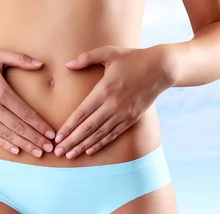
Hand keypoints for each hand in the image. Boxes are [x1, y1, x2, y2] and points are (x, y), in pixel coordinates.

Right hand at [0, 49, 55, 156]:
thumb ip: (20, 59)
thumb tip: (41, 64)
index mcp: (1, 92)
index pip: (25, 113)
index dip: (40, 125)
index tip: (51, 133)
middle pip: (19, 127)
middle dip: (36, 139)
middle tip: (50, 148)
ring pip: (8, 135)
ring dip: (24, 145)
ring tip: (38, 153)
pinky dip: (6, 144)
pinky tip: (17, 151)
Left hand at [54, 45, 173, 158]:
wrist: (161, 68)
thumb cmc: (133, 58)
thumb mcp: (109, 52)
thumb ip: (86, 58)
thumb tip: (67, 65)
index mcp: (104, 90)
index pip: (82, 113)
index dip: (69, 127)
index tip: (58, 137)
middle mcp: (112, 105)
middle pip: (88, 128)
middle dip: (72, 141)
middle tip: (58, 151)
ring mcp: (123, 114)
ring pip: (99, 134)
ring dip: (83, 146)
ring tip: (70, 155)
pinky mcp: (131, 118)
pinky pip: (113, 134)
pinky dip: (101, 143)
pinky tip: (90, 150)